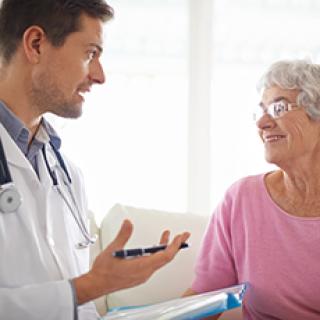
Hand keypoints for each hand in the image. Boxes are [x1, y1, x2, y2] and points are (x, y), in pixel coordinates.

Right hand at [74, 219, 189, 303]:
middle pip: (166, 258)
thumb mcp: (113, 249)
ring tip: (169, 236)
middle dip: (175, 245)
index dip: (174, 246)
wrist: (96, 284)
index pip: (165, 256)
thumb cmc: (104, 271)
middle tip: (183, 235)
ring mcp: (143, 274)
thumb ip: (123, 235)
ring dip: (166, 248)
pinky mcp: (140, 275)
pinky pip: (154, 263)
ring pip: (160, 261)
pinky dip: (158, 253)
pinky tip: (155, 247)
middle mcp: (145, 272)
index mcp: (141, 266)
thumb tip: (128, 223)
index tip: (180, 237)